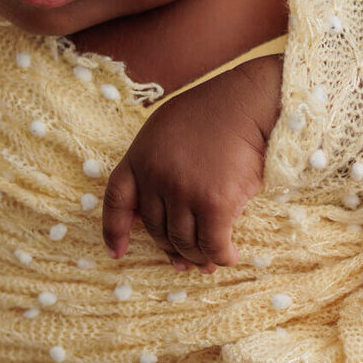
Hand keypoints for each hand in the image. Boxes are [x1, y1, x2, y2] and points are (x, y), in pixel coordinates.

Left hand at [102, 55, 282, 270]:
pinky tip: (229, 257)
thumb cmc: (214, 110)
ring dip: (197, 256)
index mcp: (140, 156)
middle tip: (186, 259)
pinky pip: (212, 243)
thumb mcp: (167, 128)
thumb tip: (155, 204)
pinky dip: (220, 256)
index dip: (114, 230)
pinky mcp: (215, 202)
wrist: (248, 102)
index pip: (117, 200)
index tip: (116, 252)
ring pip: (184, 240)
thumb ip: (155, 161)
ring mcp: (184, 191)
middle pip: (156, 228)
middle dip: (171, 248)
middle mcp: (156, 176)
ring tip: (209, 261)